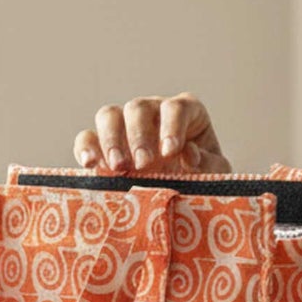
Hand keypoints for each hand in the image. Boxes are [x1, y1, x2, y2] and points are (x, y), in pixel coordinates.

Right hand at [74, 93, 231, 175]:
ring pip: (109, 115)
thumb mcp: (215, 172)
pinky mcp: (103, 145)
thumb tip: (188, 154)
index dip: (172, 126)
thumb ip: (208, 164)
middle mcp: (153, 112)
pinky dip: (86, 148)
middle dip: (139, 135)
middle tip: (143, 164)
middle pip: (138, 107)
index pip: (176, 107)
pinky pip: (87, 137)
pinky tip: (91, 166)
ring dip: (111, 140)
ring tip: (118, 167)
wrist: (182, 194)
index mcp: (185, 112)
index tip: (171, 151)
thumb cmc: (203, 176)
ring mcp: (125, 126)